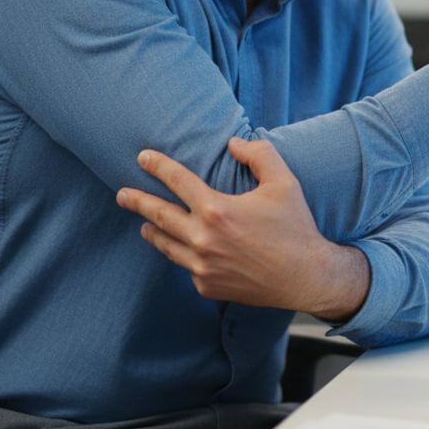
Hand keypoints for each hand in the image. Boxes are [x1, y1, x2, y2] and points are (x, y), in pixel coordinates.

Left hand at [116, 137, 368, 318]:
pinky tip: (186, 251)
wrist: (306, 277)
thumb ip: (259, 153)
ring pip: (166, 245)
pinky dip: (184, 255)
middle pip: (158, 215)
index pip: (177, 180)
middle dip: (136, 201)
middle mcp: (203, 239)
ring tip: (144, 226)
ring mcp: (202, 266)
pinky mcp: (207, 286)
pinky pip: (187, 267)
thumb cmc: (296, 227)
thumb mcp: (284, 182)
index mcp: (217, 209)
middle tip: (121, 194)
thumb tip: (233, 143)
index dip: (157, 165)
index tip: (143, 157)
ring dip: (152, 231)